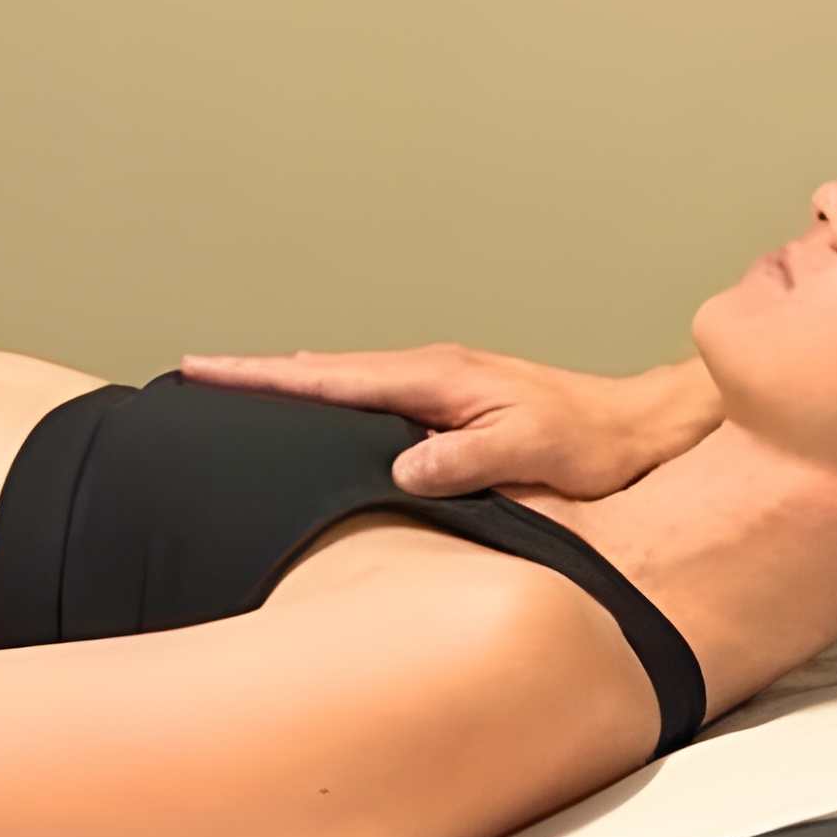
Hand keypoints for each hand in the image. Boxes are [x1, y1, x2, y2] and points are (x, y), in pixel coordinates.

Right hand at [174, 345, 716, 499]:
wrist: (642, 430)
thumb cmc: (594, 443)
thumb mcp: (532, 449)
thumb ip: (468, 457)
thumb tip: (402, 467)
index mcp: (437, 379)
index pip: (330, 379)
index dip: (264, 379)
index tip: (205, 370)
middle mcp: (432, 373)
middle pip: (324, 372)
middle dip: (258, 375)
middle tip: (194, 374)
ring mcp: (442, 387)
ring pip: (347, 384)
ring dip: (293, 386)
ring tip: (236, 391)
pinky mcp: (454, 406)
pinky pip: (373, 400)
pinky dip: (333, 399)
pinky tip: (321, 413)